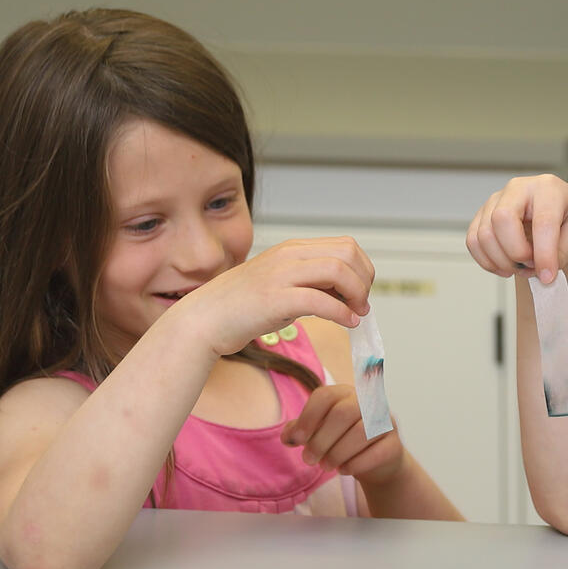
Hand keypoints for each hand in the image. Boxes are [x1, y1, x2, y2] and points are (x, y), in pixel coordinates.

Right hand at [163, 237, 372, 358]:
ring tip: (356, 313)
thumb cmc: (243, 307)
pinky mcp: (274, 299)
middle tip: (361, 304)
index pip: (345, 245)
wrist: (203, 321)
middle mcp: (288, 256)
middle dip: (364, 279)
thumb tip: (350, 295)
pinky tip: (347, 323)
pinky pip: (320, 300)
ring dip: (357, 294)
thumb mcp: (283, 285)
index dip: (363, 268)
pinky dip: (341, 312)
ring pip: (337, 271)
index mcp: (292, 249)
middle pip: (347, 253)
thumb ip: (313, 283)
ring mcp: (280, 275)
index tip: (362, 292)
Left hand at [281, 383, 405, 484]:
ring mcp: (385, 422)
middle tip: (308, 460)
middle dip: (321, 440)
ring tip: (325, 466)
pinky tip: (344, 469)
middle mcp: (368, 402)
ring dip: (337, 453)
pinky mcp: (395, 444)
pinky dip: (355, 464)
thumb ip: (300, 431)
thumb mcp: (318, 432)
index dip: (308, 417)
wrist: (377, 460)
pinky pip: (376, 452)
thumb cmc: (342, 441)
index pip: (325, 396)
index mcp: (345, 394)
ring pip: (361, 433)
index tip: (297, 440)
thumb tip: (289, 436)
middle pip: (343, 413)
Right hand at [466, 174, 567, 284]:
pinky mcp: (482, 215)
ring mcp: (496, 200)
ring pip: (485, 234)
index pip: (542, 221)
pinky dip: (488, 262)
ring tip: (521, 267)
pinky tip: (505, 266)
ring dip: (502, 261)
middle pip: (502, 219)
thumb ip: (563, 252)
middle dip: (516, 252)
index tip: (548, 276)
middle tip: (532, 265)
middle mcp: (519, 188)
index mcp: (549, 188)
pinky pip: (473, 242)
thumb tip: (541, 269)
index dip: (544, 254)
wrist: (558, 218)